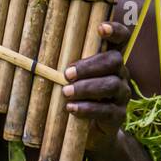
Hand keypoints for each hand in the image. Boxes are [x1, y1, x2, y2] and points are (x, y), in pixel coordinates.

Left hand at [62, 20, 131, 150]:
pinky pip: (107, 110)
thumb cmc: (77, 96)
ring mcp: (122, 94)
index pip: (122, 38)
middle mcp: (121, 74)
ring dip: (86, 87)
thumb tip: (37, 52)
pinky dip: (88, 109)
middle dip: (89, 65)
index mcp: (110, 59)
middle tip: (67, 73)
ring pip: (111, 85)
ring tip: (66, 92)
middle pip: (115, 61)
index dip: (116, 30)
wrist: (90, 132)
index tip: (101, 28)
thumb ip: (66, 65)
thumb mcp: (72, 78)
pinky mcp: (118, 115)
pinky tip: (71, 109)